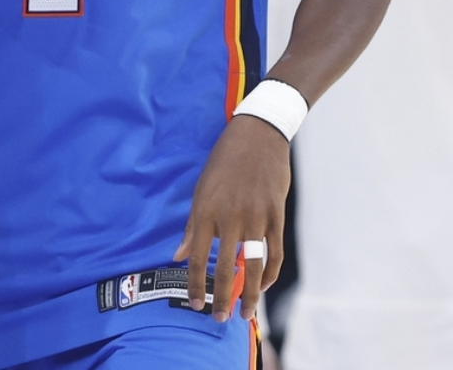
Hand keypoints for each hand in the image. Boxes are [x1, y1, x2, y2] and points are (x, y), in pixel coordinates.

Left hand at [173, 115, 289, 322]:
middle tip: (218, 319)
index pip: (198, 257)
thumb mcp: (201, 188)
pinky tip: (264, 285)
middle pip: (225, 268)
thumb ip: (191, 226)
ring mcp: (256, 218)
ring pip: (253, 267)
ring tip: (246, 313)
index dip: (196, 284)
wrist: (257, 135)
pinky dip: (270, 273)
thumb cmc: (223, 161)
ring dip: (250, 294)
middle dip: (221, 297)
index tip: (195, 304)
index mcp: (206, 210)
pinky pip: (274, 253)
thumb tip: (179, 255)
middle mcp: (230, 217)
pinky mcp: (276, 216)